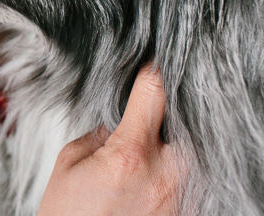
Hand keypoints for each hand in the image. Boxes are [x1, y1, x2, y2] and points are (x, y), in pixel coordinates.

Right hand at [36, 64, 181, 215]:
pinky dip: (181, 167)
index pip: (154, 94)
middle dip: (174, 111)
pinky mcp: (187, 214)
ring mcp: (181, 198)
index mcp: (131, 156)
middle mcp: (166, 176)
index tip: (155, 63)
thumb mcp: (69, 164)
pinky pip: (192, 178)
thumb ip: (100, 134)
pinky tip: (161, 166)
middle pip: (187, 122)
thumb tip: (120, 120)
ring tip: (159, 137)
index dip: (154, 72)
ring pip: (193, 151)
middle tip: (160, 104)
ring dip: (178, 140)